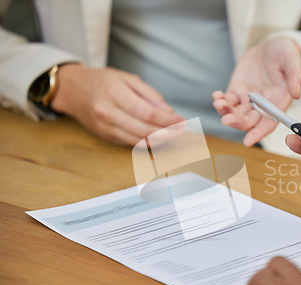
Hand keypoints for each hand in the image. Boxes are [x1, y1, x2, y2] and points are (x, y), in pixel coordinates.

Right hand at [51, 64, 183, 145]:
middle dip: (167, 133)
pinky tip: (158, 138)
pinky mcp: (104, 136)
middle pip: (144, 130)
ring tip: (173, 135)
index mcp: (114, 93)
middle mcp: (107, 112)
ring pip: (137, 140)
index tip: (182, 121)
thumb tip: (169, 113)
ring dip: (159, 140)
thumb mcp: (127, 78)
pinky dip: (146, 143)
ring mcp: (104, 127)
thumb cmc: (102, 81)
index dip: (168, 120)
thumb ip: (150, 95)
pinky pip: (129, 143)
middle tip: (181, 131)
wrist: (72, 90)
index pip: (148, 113)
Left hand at [212, 36, 300, 146]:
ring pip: (236, 112)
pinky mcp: (237, 90)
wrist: (271, 45)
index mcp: (278, 103)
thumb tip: (297, 93)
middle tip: (226, 119)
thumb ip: (296, 76)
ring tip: (219, 102)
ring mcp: (248, 99)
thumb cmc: (286, 53)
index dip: (258, 133)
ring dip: (226, 111)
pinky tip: (216, 96)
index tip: (247, 141)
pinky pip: (227, 100)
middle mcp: (263, 105)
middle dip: (237, 122)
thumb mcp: (293, 60)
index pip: (268, 123)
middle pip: (249, 121)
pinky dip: (220, 100)